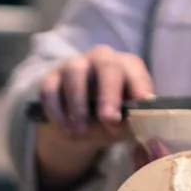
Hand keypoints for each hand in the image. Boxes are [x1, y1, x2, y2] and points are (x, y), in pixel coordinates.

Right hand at [37, 45, 151, 149]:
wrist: (79, 126)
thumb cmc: (109, 119)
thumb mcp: (124, 123)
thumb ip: (130, 121)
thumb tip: (128, 120)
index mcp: (126, 66)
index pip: (134, 70)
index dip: (138, 86)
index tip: (140, 104)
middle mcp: (101, 58)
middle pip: (106, 65)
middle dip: (108, 94)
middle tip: (108, 119)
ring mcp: (74, 65)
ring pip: (74, 73)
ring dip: (78, 104)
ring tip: (80, 131)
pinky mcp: (51, 78)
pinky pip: (50, 90)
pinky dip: (57, 111)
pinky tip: (65, 129)